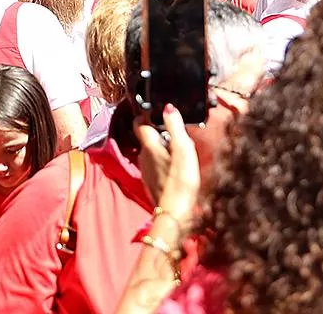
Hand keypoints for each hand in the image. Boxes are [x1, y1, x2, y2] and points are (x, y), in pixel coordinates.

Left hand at [133, 104, 200, 234]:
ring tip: (178, 148)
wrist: (176, 214)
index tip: (156, 111)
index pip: (139, 123)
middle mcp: (143, 157)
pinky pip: (154, 165)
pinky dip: (162, 161)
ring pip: (150, 152)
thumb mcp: (183, 149)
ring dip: (161, 147)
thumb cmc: (181, 181)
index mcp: (149, 146)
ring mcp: (145, 171)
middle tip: (175, 130)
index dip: (146, 114)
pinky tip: (175, 166)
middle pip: (146, 137)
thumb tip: (168, 107)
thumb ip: (175, 126)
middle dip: (158, 131)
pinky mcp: (151, 183)